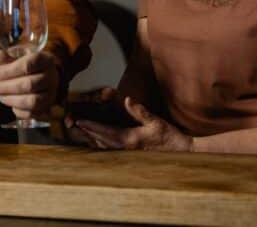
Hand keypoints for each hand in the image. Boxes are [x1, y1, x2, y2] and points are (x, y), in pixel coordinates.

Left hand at [0, 49, 60, 120]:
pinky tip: (10, 102)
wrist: (45, 75)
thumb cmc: (29, 64)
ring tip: (0, 95)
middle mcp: (52, 77)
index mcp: (45, 60)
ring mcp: (51, 94)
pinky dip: (18, 111)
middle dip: (7, 87)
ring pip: (32, 101)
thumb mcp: (19, 56)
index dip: (8, 71)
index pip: (28, 65)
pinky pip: (33, 113)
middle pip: (29, 84)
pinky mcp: (47, 107)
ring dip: (12, 100)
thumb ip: (7, 57)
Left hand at [72, 95, 193, 151]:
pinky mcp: (132, 155)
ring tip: (83, 133)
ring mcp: (129, 154)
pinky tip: (99, 142)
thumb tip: (127, 99)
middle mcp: (127, 149)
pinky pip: (112, 151)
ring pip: (106, 147)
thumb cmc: (169, 136)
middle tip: (75, 126)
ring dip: (93, 140)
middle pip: (102, 141)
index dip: (93, 127)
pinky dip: (102, 145)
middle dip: (88, 133)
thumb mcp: (156, 121)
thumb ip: (140, 111)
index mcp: (131, 139)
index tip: (81, 122)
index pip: (106, 133)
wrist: (181, 152)